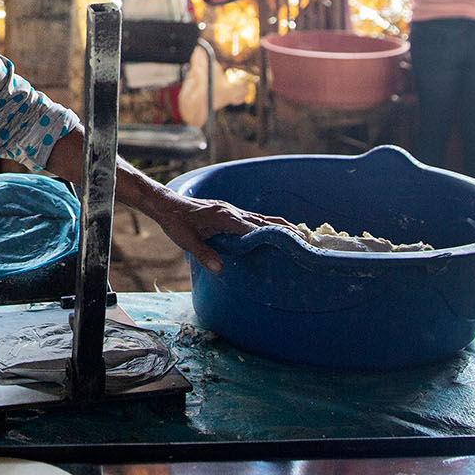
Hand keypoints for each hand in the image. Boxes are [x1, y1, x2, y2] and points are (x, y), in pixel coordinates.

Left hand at [145, 194, 302, 274]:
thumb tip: (220, 270)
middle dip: (285, 229)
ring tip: (302, 233)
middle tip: (307, 238)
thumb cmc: (176, 223)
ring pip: (261, 218)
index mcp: (224, 217)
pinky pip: (254, 218)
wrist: (167, 205)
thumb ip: (203, 254)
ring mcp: (231, 210)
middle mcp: (231, 211)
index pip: (253, 227)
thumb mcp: (186, 241)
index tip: (290, 243)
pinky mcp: (229, 212)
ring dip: (281, 225)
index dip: (272, 235)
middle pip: (264, 220)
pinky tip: (277, 230)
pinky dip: (269, 224)